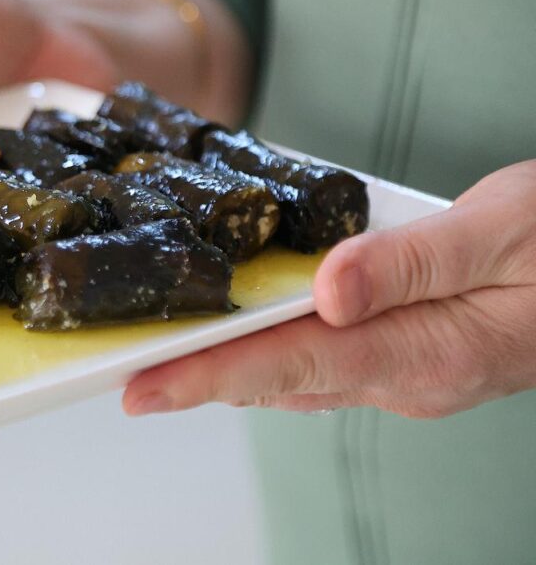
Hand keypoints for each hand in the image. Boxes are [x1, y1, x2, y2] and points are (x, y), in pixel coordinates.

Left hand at [123, 160, 535, 418]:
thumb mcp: (503, 232)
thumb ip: (415, 262)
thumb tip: (328, 289)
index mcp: (430, 352)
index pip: (294, 366)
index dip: (211, 376)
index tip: (143, 388)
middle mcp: (408, 376)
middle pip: (280, 378)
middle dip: (198, 379)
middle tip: (123, 379)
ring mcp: (407, 371)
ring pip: (296, 375)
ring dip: (226, 369)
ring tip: (159, 359)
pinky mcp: (406, 353)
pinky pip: (321, 360)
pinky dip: (269, 351)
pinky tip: (239, 335)